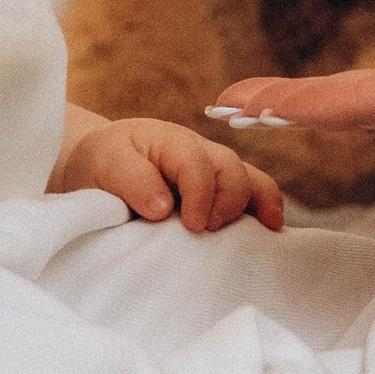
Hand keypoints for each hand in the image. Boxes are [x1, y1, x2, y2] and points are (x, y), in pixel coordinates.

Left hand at [60, 112, 285, 235]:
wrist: (103, 166)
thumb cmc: (103, 165)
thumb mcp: (103, 165)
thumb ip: (130, 180)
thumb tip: (163, 208)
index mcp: (169, 141)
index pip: (196, 163)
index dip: (201, 195)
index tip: (193, 226)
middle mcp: (199, 150)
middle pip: (231, 168)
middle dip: (227, 201)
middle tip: (206, 229)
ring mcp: (213, 169)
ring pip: (250, 178)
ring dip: (254, 205)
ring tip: (253, 233)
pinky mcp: (220, 189)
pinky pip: (255, 190)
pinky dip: (267, 206)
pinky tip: (272, 228)